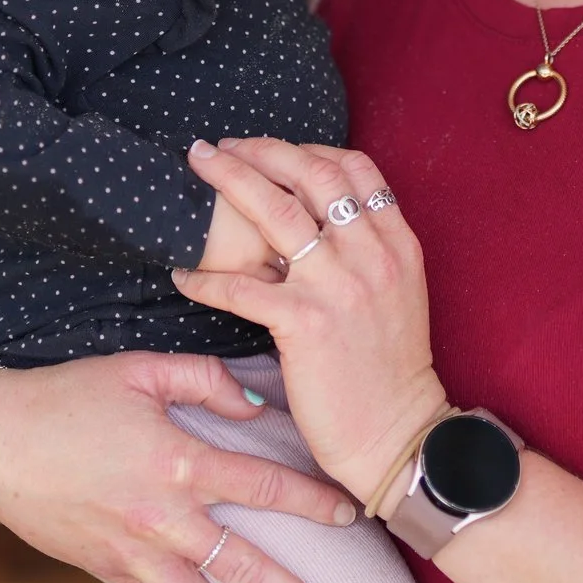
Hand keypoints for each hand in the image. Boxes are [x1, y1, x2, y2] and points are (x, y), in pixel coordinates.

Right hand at [0, 290, 354, 582]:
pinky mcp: (107, 569)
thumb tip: (256, 404)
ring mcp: (133, 552)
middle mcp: (162, 518)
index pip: (264, 488)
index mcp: (178, 462)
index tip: (351, 515)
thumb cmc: (67, 395)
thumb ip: (205, 378)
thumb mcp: (139, 367)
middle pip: (244, 568)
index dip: (313, 501)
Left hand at [176, 139, 451, 510]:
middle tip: (221, 147)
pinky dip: (205, 277)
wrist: (399, 434)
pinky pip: (241, 286)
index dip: (307, 148)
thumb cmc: (390, 371)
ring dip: (230, 181)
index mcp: (396, 243)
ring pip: (275, 212)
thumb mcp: (397, 295)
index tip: (272, 150)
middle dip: (261, 150)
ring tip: (199, 168)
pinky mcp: (304, 323)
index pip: (354, 168)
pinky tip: (183, 275)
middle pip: (312, 174)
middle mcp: (371, 254)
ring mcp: (338, 286)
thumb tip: (313, 224)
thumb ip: (367, 252)